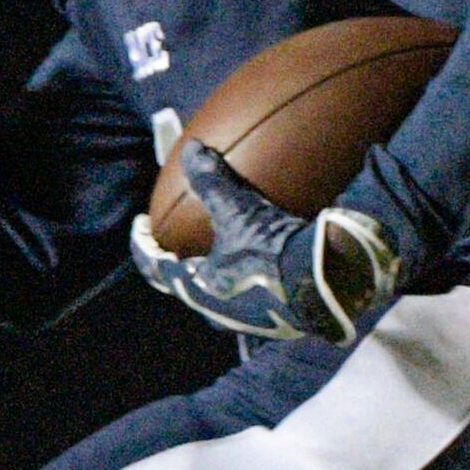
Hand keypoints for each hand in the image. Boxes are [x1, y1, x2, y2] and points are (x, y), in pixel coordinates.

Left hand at [128, 144, 403, 345]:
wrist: (329, 283)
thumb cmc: (275, 250)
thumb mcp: (240, 211)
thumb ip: (211, 180)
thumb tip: (191, 149)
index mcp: (198, 287)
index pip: (155, 267)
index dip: (143, 244)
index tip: (140, 226)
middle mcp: (216, 310)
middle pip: (183, 283)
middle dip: (176, 260)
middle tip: (175, 237)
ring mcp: (245, 319)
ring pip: (215, 292)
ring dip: (210, 270)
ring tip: (216, 247)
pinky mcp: (274, 319)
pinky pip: (245, 295)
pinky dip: (240, 275)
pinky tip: (257, 259)